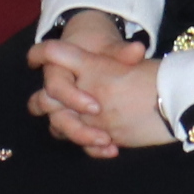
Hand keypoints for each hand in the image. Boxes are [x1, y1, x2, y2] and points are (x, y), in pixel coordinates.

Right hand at [24, 16, 164, 156]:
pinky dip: (90, 146)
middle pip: (55, 116)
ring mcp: (61, 107)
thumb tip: (139, 50)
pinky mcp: (72, 119)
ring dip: (82, 139)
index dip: (73, 99)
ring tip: (108, 144)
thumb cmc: (97, 44)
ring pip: (60, 129)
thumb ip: (121, 51)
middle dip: (77, 129)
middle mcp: (54, 91)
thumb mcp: (108, 45)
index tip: (97, 108)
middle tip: (104, 136)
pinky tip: (111, 149)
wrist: (93, 46)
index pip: (56, 87)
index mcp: (57, 68)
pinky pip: (73, 137)